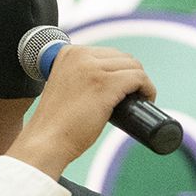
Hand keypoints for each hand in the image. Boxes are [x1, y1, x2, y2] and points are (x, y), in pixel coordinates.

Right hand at [6, 45, 155, 175]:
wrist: (47, 142)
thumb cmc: (56, 124)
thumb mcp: (65, 88)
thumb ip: (78, 79)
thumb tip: (104, 85)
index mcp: (68, 53)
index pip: (107, 54)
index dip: (120, 71)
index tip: (123, 89)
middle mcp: (80, 55)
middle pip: (123, 57)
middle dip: (132, 75)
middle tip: (133, 97)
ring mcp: (92, 68)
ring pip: (133, 66)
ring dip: (142, 82)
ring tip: (141, 100)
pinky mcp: (106, 84)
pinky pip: (139, 78)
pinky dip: (148, 88)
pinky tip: (147, 99)